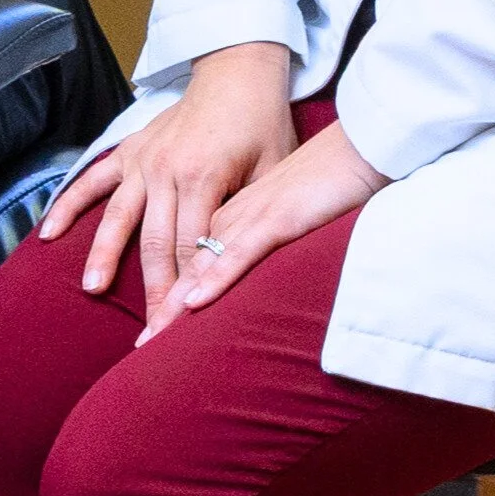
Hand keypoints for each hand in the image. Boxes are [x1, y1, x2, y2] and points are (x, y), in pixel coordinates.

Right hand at [40, 42, 296, 312]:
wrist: (237, 72)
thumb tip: (240, 267)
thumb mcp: (272, 170)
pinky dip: (70, 203)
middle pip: (155, 243)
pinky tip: (48, 232)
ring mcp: (143, 160)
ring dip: (102, 254)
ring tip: (90, 289)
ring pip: (119, 217)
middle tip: (145, 337)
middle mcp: (165, 170)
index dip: (186, 293)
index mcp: (203, 178)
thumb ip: (252, 215)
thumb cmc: (262, 125)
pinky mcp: (129, 150)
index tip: (180, 332)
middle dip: (151, 292)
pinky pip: (93, 180)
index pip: (192, 249)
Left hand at [137, 120, 386, 344]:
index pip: (183, 259)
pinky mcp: (276, 217)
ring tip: (154, 340)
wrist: (354, 147)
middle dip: (160, 307)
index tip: (148, 332)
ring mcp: (247, 214)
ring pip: (200, 262)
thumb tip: (246, 282)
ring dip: (176, 303)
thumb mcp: (279, 217)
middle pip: (180, 263)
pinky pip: (238, 252)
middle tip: (140, 348)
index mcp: (223, 212)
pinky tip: (194, 302)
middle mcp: (225, 213)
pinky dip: (215, 278)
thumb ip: (256, 244)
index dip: (164, 296)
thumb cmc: (322, 182)